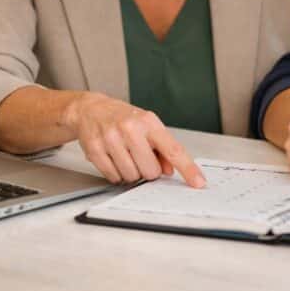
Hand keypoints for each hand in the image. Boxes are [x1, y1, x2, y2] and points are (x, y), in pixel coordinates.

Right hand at [62, 92, 204, 187]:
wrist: (91, 109)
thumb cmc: (123, 118)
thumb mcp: (147, 126)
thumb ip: (162, 148)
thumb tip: (170, 170)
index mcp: (148, 122)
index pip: (173, 149)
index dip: (187, 168)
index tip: (198, 182)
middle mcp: (130, 128)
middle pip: (150, 171)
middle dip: (148, 171)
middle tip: (140, 158)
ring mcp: (111, 139)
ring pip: (131, 176)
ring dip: (131, 172)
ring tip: (125, 156)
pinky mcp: (94, 149)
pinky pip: (113, 177)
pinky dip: (115, 173)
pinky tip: (113, 158)